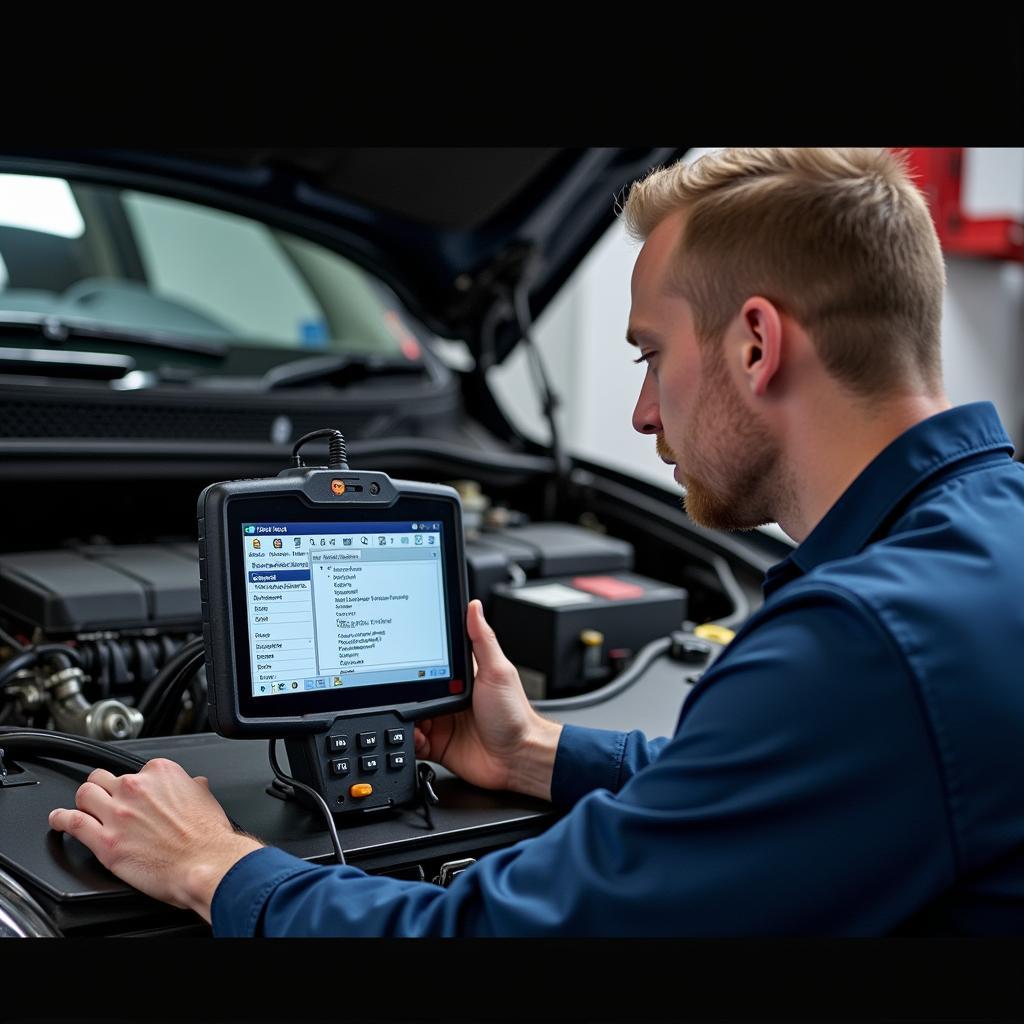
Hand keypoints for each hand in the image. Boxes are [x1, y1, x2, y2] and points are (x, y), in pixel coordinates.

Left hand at [48, 758, 262, 921]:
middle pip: (103, 777)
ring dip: (83, 801)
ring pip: (84, 793)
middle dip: (104, 788)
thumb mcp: (206, 799)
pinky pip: (71, 822)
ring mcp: (118, 813)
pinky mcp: (105, 841)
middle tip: (107, 801)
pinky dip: (60, 819)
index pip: (135, 770)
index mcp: (161, 773)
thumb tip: (194, 785)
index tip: (136, 796)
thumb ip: (193, 787)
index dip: (134, 785)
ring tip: (83, 809)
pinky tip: (58, 820)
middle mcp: (136, 788)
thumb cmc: (208, 837)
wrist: (205, 864)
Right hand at [414, 600, 561, 799]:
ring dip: (404, 717)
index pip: (430, 660)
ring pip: (408, 715)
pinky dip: (409, 740)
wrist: (518, 759)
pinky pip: (413, 741)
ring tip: (412, 717)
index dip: (415, 659)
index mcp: (462, 677)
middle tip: (403, 693)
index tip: (403, 656)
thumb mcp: (498, 671)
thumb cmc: (515, 715)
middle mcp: (448, 697)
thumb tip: (474, 606)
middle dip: (404, 692)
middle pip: (414, 689)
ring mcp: (442, 721)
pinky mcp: (437, 744)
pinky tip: (417, 736)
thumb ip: (483, 640)